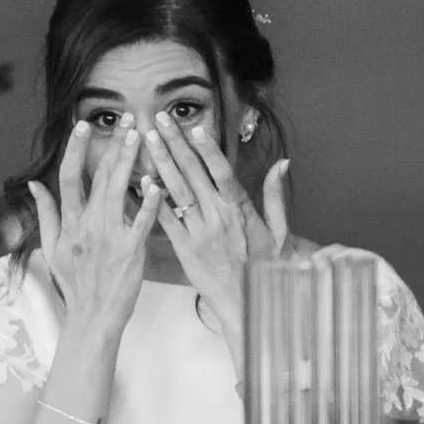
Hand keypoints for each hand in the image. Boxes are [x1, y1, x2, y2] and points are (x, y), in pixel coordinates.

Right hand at [26, 120, 160, 337]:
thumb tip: (34, 184)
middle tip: (127, 118)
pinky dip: (147, 203)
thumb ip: (46, 214)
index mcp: (69, 223)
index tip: (83, 124)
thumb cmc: (74, 283)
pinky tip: (156, 183)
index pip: (69, 177)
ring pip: (118, 191)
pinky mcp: (130, 251)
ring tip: (140, 136)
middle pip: (99, 176)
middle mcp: (87, 225)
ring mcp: (108, 237)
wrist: (91, 318)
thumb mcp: (51, 248)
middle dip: (113, 145)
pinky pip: (140, 222)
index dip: (75, 148)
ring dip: (129, 161)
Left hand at [143, 114, 286, 340]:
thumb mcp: (279, 231)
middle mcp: (217, 218)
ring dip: (160, 163)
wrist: (247, 304)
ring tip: (146, 139)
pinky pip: (166, 220)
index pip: (221, 172)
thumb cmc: (265, 267)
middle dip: (175, 144)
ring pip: (176, 192)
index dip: (207, 149)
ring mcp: (198, 233)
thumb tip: (283, 163)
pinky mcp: (184, 249)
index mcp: (240, 210)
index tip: (194, 128)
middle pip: (193, 174)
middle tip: (159, 120)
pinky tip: (141, 179)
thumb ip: (275, 196)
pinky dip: (153, 199)